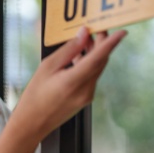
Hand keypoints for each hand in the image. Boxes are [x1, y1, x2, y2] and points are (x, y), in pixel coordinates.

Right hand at [14, 27, 126, 141]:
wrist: (32, 124)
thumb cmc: (34, 96)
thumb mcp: (47, 67)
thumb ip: (68, 50)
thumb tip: (82, 35)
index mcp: (74, 81)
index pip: (98, 58)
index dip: (111, 43)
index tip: (121, 31)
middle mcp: (85, 90)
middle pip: (100, 62)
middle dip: (101, 44)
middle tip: (96, 29)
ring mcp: (87, 96)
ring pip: (96, 70)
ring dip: (94, 54)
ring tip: (83, 41)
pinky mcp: (85, 100)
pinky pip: (91, 78)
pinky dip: (88, 65)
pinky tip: (77, 58)